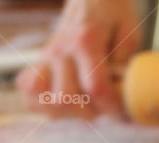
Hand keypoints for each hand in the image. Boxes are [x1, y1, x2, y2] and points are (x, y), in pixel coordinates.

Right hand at [18, 0, 140, 118]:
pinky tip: (62, 101)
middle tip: (102, 105)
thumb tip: (124, 94)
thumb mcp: (129, 32)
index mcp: (86, 41)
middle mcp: (61, 50)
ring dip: (67, 112)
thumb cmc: (112, 14)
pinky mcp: (37, 62)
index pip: (95, 88)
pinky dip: (43, 104)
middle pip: (66, 99)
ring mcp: (46, 57)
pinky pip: (28, 92)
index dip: (111, 107)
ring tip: (83, 105)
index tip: (122, 112)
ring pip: (44, 101)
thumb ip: (126, 64)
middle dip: (89, 111)